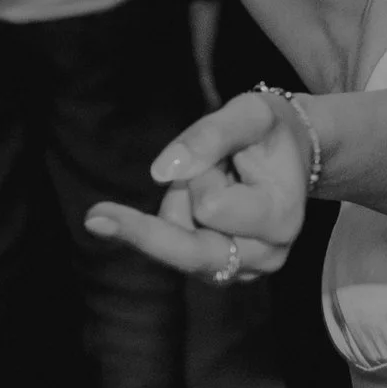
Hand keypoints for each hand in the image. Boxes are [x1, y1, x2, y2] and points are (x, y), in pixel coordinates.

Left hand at [85, 92, 312, 282]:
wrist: (292, 154)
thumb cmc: (269, 131)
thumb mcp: (246, 114)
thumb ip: (207, 136)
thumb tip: (160, 174)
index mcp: (280, 219)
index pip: (211, 208)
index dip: (202, 175)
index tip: (224, 158)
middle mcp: (265, 256)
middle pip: (185, 252)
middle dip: (160, 216)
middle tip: (93, 216)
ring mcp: (242, 271)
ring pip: (175, 247)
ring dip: (176, 210)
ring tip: (212, 181)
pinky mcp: (220, 273)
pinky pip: (172, 253)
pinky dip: (172, 224)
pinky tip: (193, 205)